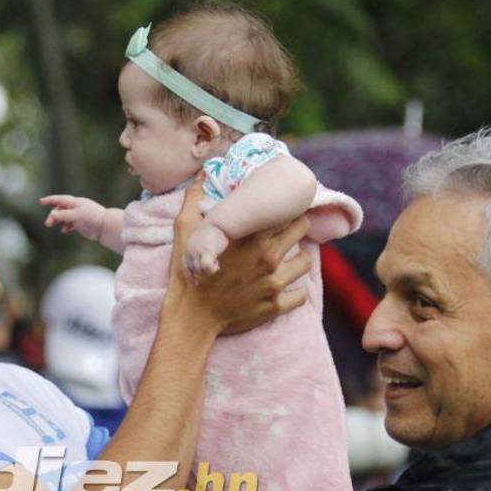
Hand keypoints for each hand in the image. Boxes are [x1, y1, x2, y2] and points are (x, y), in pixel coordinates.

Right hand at [40, 194, 106, 240]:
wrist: (105, 226)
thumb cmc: (92, 218)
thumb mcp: (76, 215)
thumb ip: (63, 215)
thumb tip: (52, 215)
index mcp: (75, 202)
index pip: (60, 199)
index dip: (50, 200)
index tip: (41, 201)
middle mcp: (76, 207)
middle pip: (60, 209)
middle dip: (53, 215)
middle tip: (48, 224)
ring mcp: (78, 215)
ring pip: (63, 217)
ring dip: (57, 221)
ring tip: (52, 226)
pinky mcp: (80, 223)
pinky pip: (69, 223)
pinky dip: (65, 226)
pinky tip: (65, 231)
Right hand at [166, 180, 311, 335]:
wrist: (191, 317)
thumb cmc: (187, 273)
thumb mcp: (184, 231)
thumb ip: (194, 199)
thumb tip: (200, 173)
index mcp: (250, 236)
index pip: (285, 212)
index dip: (286, 210)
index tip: (282, 211)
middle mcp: (268, 257)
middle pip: (302, 231)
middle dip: (298, 229)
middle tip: (290, 232)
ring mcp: (274, 283)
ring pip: (306, 262)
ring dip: (299, 260)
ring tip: (290, 260)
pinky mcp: (276, 306)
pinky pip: (301, 295)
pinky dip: (296, 292)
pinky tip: (286, 288)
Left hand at [183, 221, 229, 278]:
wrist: (219, 222)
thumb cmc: (213, 230)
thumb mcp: (201, 240)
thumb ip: (199, 250)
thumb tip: (204, 262)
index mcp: (187, 248)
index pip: (185, 266)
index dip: (189, 275)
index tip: (195, 282)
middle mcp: (189, 251)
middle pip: (194, 270)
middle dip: (203, 272)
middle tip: (215, 266)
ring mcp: (196, 251)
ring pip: (200, 271)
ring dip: (209, 270)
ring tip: (217, 263)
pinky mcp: (206, 252)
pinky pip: (206, 267)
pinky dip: (211, 269)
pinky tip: (217, 265)